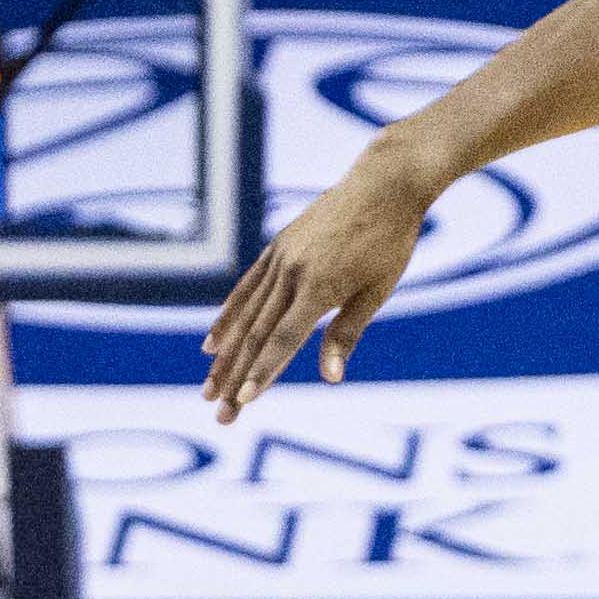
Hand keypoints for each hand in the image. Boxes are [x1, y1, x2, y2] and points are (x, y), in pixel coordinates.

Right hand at [199, 150, 442, 415]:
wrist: (383, 184)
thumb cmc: (389, 240)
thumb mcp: (377, 289)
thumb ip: (347, 332)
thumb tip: (331, 378)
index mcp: (318, 286)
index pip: (284, 340)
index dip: (263, 373)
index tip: (243, 402)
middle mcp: (290, 273)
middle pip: (257, 335)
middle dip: (236, 378)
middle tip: (219, 414)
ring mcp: (280, 258)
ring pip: (245, 316)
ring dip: (226, 357)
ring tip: (208, 389)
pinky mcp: (277, 247)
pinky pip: (246, 288)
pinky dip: (227, 317)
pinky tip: (213, 343)